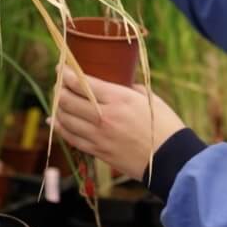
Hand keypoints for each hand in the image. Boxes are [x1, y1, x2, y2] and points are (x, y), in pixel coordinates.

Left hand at [51, 65, 185, 179]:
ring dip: (57, 107)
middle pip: (67, 99)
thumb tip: (114, 83)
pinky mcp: (98, 151)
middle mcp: (104, 116)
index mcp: (118, 98)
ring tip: (58, 100)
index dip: (65, 73)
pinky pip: (71, 138)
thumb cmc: (164, 125)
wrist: (171, 159)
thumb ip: (127, 88)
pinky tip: (55, 121)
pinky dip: (60, 127)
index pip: (81, 82)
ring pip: (65, 118)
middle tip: (59, 84)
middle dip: (59, 88)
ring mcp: (99, 136)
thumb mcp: (148, 97)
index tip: (60, 67)